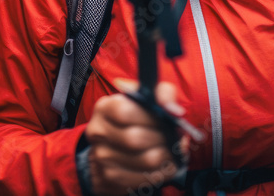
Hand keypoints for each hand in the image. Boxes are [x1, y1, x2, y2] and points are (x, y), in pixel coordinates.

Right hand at [84, 80, 183, 195]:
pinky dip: (162, 173)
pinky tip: (165, 165)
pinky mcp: (110, 178)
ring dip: (167, 158)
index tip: (167, 121)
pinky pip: (144, 179)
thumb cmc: (135, 119)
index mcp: (105, 107)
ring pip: (145, 161)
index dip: (151, 118)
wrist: (112, 147)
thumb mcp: (146, 99)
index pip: (126, 112)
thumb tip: (174, 110)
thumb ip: (162, 94)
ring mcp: (102, 157)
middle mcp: (98, 131)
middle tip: (175, 139)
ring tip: (174, 152)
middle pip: (135, 139)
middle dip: (163, 140)